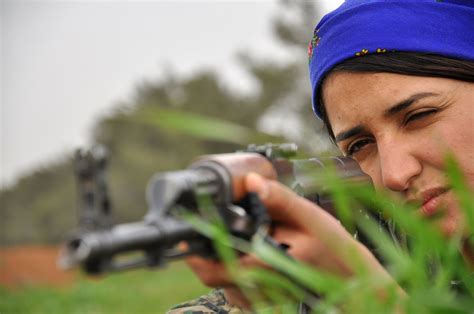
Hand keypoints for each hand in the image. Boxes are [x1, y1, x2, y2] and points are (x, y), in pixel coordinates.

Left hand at [186, 172, 390, 308]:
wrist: (352, 280)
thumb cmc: (333, 248)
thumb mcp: (309, 217)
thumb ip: (278, 199)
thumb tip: (249, 181)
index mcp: (264, 266)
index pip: (213, 267)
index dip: (194, 250)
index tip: (188, 231)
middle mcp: (257, 288)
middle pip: (212, 274)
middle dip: (204, 250)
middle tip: (205, 228)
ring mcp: (259, 298)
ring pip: (221, 280)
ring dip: (217, 257)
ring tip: (226, 235)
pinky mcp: (262, 300)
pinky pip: (234, 285)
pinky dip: (231, 266)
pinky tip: (246, 250)